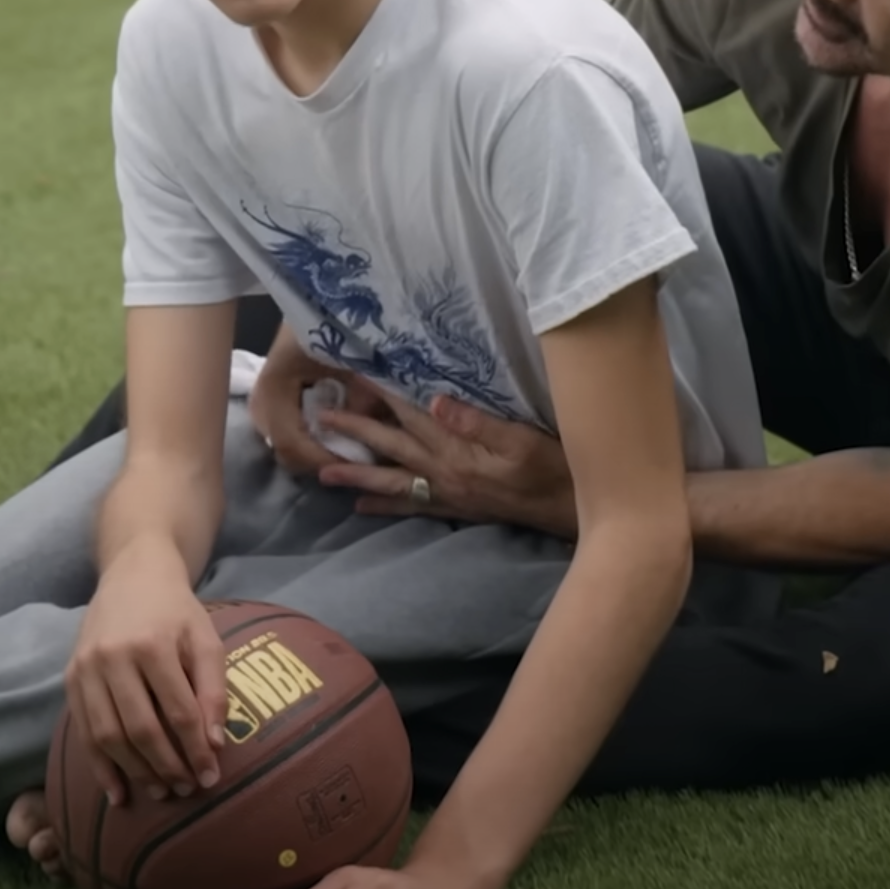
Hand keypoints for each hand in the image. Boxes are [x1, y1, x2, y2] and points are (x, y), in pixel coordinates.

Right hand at [65, 552, 226, 805]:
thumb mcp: (206, 639)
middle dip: (166, 766)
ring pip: (108, 736)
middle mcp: (112, 656)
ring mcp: (86, 668)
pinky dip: (100, 767)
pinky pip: (83, 732)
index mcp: (152, 644)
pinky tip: (118, 792)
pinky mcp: (70, 678)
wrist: (132, 574)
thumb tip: (215, 744)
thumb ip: (214, 689)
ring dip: (135, 772)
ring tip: (160, 792)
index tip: (211, 776)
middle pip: (140, 728)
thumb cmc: (176, 610)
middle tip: (186, 789)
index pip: (178, 711)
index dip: (196, 749)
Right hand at [250, 330, 388, 476]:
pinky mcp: (268, 399)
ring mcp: (260, 401)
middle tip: (357, 457)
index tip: (359, 461)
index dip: (325, 459)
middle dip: (322, 460)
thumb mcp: (353, 358)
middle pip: (287, 452)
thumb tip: (371, 441)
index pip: (293, 444)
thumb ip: (362, 399)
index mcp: (274, 388)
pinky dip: (310, 439)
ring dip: (316, 451)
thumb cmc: (332, 320)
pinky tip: (334, 432)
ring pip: (285, 446)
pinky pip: (286, 433)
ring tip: (348, 446)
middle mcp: (260, 399)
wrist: (316, 295)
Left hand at [318, 394, 581, 539]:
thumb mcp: (523, 440)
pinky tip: (363, 506)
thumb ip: (478, 422)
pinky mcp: (457, 507)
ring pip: (393, 482)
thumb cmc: (554, 470)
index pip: (412, 417)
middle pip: (391, 449)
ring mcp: (448, 494)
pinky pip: (412, 506)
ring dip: (358, 476)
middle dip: (355, 434)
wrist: (568, 512)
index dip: (381, 395)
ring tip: (323, 473)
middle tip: (321, 421)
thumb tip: (435, 400)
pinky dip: (385, 505)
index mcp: (457, 454)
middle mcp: (444, 475)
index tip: (353, 376)